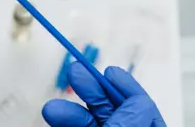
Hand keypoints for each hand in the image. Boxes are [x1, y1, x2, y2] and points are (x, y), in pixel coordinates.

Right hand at [42, 62, 165, 126]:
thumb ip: (134, 118)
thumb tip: (138, 101)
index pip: (143, 108)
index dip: (126, 88)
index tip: (109, 73)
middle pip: (113, 111)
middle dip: (93, 92)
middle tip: (76, 73)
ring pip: (90, 123)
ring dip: (71, 112)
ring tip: (52, 108)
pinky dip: (65, 123)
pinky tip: (54, 116)